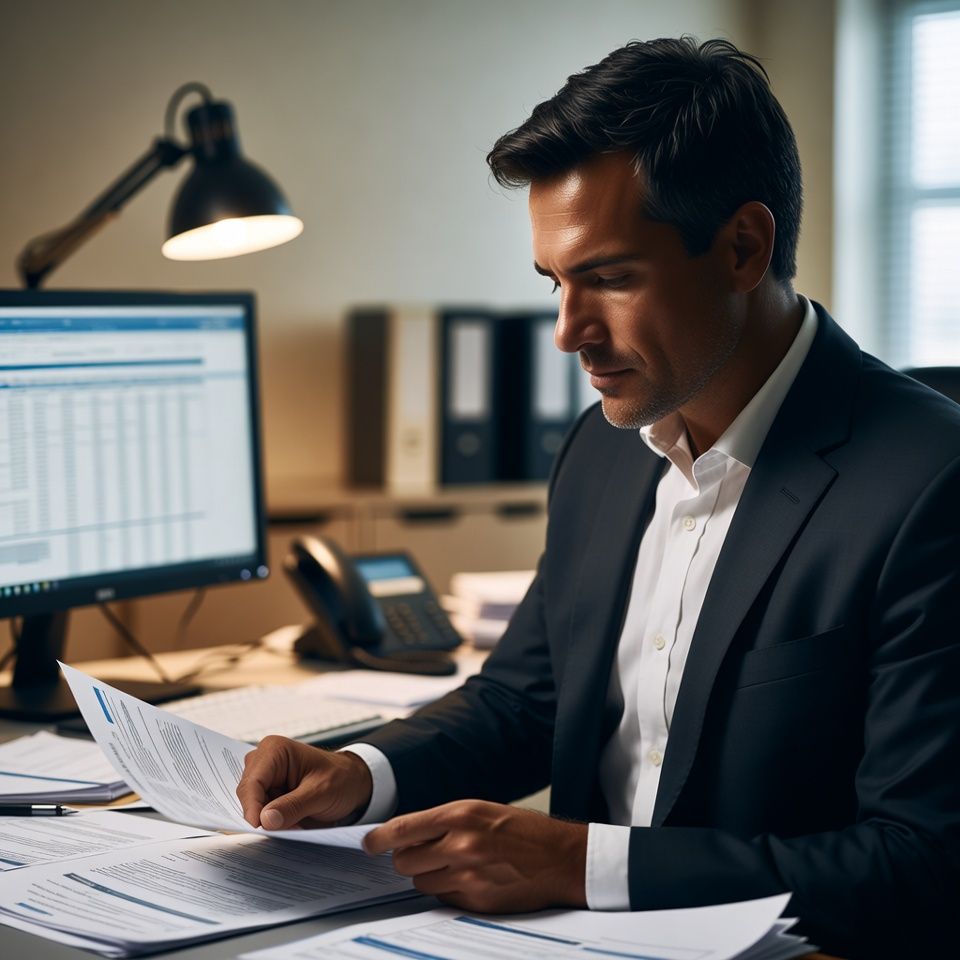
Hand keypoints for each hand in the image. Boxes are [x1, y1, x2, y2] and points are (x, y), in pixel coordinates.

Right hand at [236, 736, 372, 829]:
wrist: (352, 783)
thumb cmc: (340, 779)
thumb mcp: (321, 793)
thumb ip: (292, 806)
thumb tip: (264, 820)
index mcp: (275, 750)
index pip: (252, 782)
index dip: (252, 807)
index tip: (258, 828)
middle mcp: (264, 759)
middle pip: (248, 794)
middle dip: (263, 815)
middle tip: (286, 830)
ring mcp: (265, 776)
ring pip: (252, 805)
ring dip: (268, 819)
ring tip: (295, 824)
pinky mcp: (268, 791)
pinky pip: (260, 811)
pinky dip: (272, 821)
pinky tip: (291, 824)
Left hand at [363, 800, 586, 912]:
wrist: (560, 858)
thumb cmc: (522, 830)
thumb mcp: (481, 810)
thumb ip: (444, 821)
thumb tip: (407, 836)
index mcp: (461, 814)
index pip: (404, 828)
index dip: (379, 838)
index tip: (369, 843)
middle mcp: (461, 845)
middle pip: (405, 861)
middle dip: (406, 859)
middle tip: (420, 854)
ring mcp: (468, 877)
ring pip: (421, 883)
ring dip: (428, 876)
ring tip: (453, 865)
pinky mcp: (476, 902)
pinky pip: (443, 899)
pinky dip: (448, 891)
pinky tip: (469, 879)